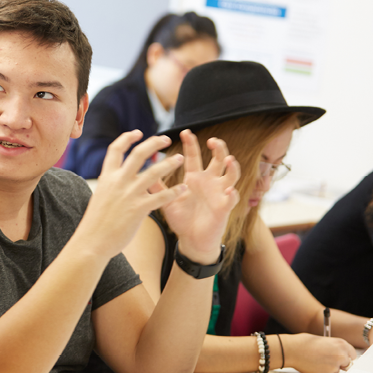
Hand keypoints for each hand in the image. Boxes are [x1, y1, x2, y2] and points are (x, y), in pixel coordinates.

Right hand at [79, 130, 185, 258]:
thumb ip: (110, 186)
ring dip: (169, 163)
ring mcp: (129, 195)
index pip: (116, 149)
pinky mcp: (138, 210)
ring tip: (180, 159)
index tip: (139, 133)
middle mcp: (118, 182)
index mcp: (107, 177)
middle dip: (154, 143)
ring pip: (153, 172)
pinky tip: (184, 189)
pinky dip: (174, 191)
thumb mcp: (100, 197)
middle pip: (138, 154)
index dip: (128, 138)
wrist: (91, 242)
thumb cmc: (95, 223)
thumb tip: (116, 180)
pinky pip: (161, 196)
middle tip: (166, 139)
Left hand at [158, 130, 239, 262]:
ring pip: (231, 175)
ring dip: (232, 167)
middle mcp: (210, 182)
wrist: (191, 240)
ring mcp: (219, 193)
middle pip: (218, 159)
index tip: (186, 132)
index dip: (191, 143)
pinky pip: (231, 199)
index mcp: (195, 177)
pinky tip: (229, 191)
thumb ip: (156, 187)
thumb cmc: (181, 219)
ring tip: (229, 160)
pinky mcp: (224, 207)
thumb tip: (140, 172)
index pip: (194, 156)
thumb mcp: (166, 200)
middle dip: (218, 148)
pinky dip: (232, 194)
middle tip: (212, 140)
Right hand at [285, 333, 356, 372]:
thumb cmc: (304, 343)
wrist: (293, 350)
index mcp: (341, 344)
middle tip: (327, 360)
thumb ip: (334, 347)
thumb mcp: (323, 340)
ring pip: (337, 370)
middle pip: (347, 364)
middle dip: (340, 363)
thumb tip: (337, 354)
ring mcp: (335, 365)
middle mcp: (341, 355)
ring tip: (317, 361)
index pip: (352, 354)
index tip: (341, 357)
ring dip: (330, 368)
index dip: (345, 356)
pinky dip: (323, 372)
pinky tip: (315, 365)